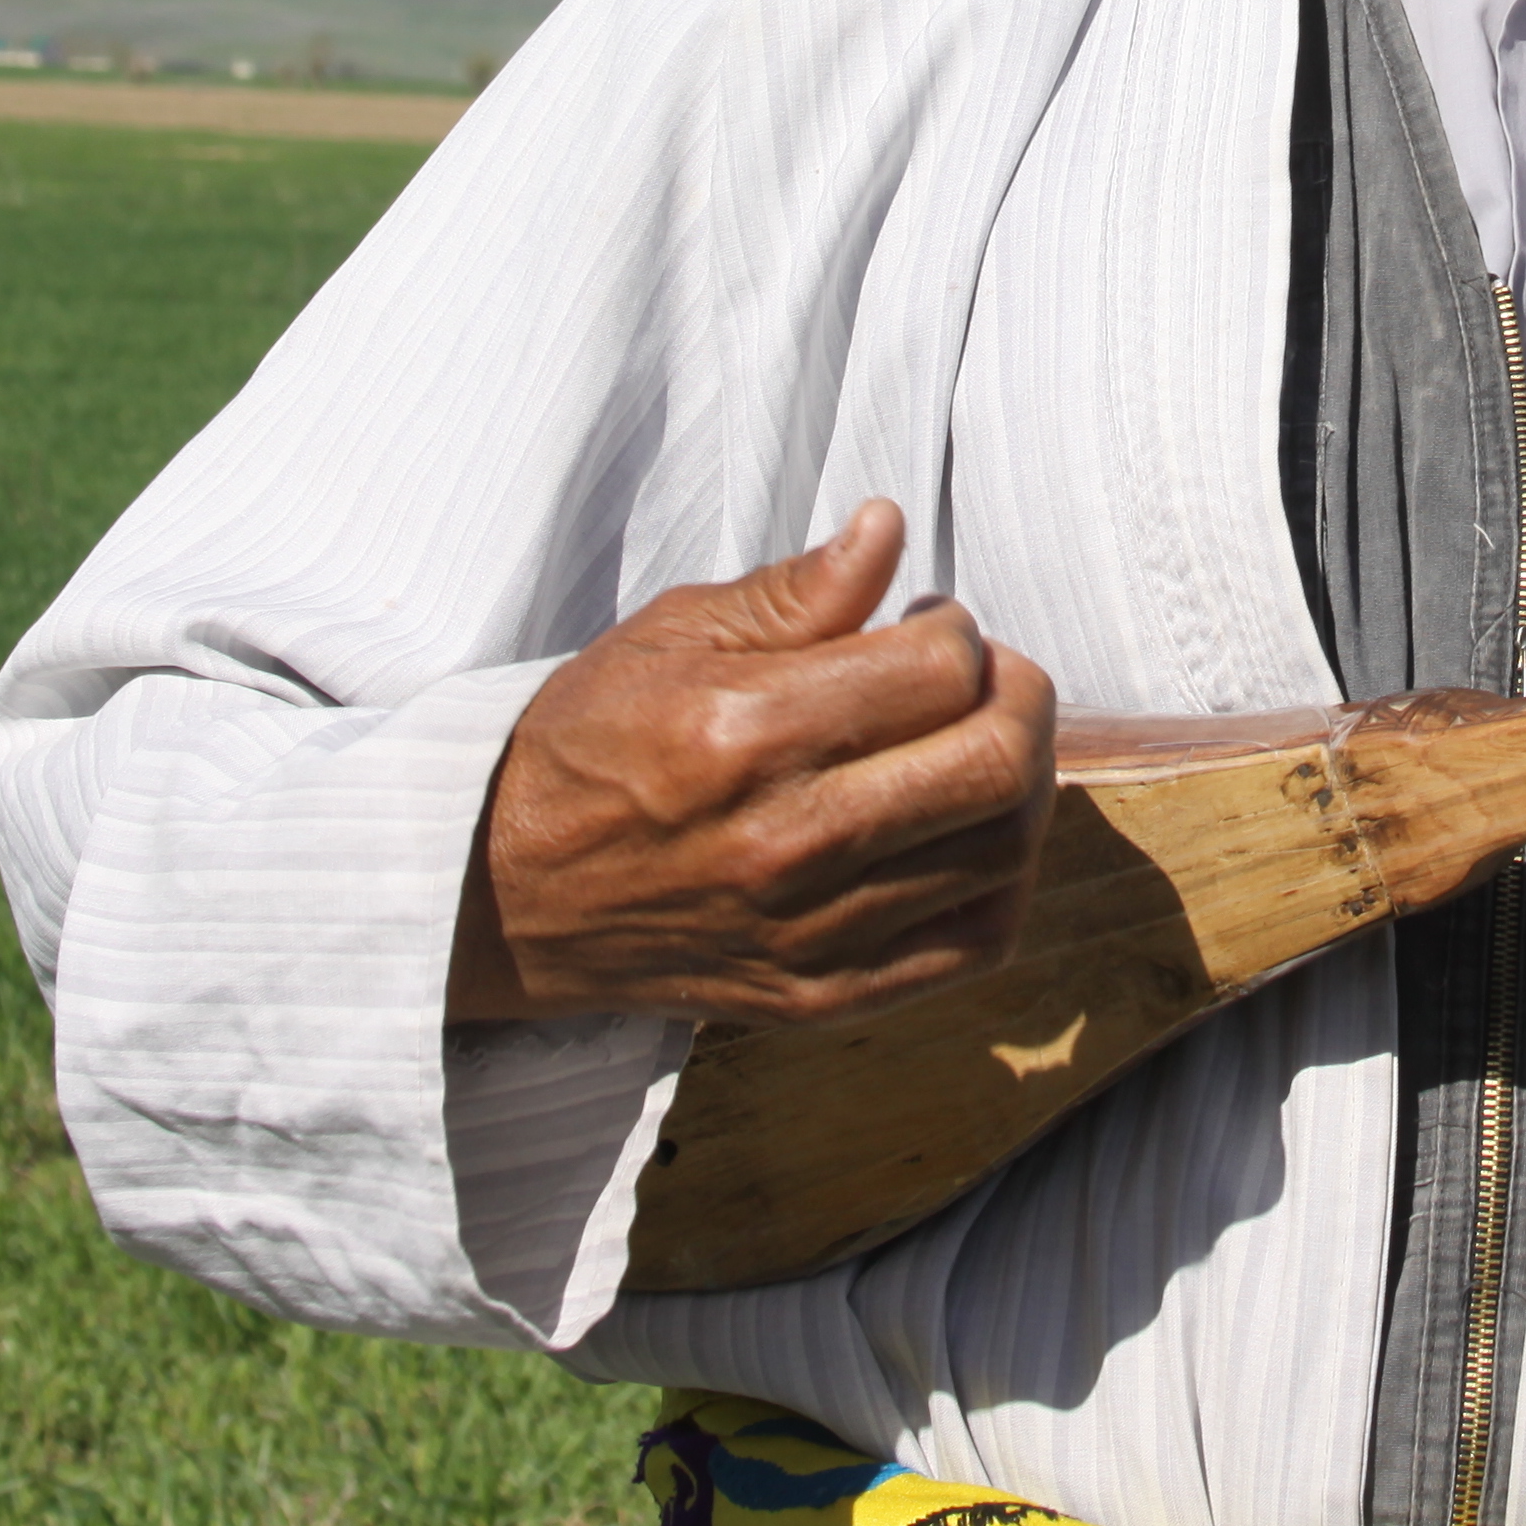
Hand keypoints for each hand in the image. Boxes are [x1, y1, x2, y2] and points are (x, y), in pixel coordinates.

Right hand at [448, 500, 1058, 1024]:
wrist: (502, 896)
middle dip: (1021, 696)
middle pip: (997, 762)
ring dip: (1023, 781)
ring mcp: (810, 931)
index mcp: (744, 731)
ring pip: (1004, 849)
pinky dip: (1003, 877)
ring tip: (976, 745)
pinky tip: (967, 831)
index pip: (941, 668)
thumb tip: (886, 529)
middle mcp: (786, 839)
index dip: (959, 629)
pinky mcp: (822, 996)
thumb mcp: (667, 637)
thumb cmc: (586, 748)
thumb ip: (793, 590)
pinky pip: (975, 943)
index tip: (928, 623)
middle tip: (987, 677)